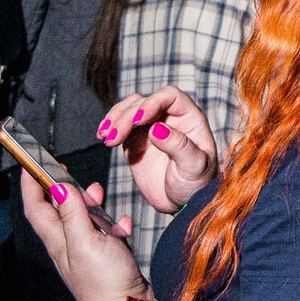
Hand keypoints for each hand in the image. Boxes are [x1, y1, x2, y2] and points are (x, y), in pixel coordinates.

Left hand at [16, 169, 143, 300]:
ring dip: (93, 205)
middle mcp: (67, 244)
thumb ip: (73, 213)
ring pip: (84, 218)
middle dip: (65, 189)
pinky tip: (124, 226)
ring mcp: (86, 250)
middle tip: (72, 175)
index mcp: (57, 240)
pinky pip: (107, 232)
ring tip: (101, 198)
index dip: (31, 185)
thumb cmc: (103, 281)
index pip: (36, 208)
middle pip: (58, 210)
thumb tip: (58, 187)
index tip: (30, 164)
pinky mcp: (105, 256)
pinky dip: (115, 225)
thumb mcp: (85, 241)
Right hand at [97, 85, 218, 213]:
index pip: (170, 96)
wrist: (183, 203)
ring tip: (105, 136)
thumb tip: (157, 128)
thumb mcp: (194, 167)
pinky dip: (110, 127)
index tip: (138, 120)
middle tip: (114, 137)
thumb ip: (179, 146)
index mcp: (190, 118)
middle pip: (144, 102)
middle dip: (127, 116)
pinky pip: (121, 125)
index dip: (152, 103)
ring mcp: (151, 127)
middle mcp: (170, 117)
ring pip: (130, 109)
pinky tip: (102, 136)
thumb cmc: (197, 184)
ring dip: (115, 119)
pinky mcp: (135, 140)